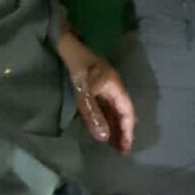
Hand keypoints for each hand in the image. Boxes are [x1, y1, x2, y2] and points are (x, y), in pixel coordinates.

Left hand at [56, 32, 135, 152]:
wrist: (66, 43)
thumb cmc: (78, 65)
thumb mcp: (85, 91)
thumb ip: (94, 114)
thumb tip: (104, 138)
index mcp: (117, 89)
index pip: (127, 114)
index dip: (128, 131)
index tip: (126, 148)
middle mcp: (114, 89)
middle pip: (123, 114)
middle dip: (123, 132)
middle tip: (120, 151)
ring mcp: (104, 88)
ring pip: (113, 111)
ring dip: (113, 127)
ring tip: (112, 145)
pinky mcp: (93, 87)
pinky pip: (103, 107)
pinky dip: (104, 119)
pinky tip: (100, 127)